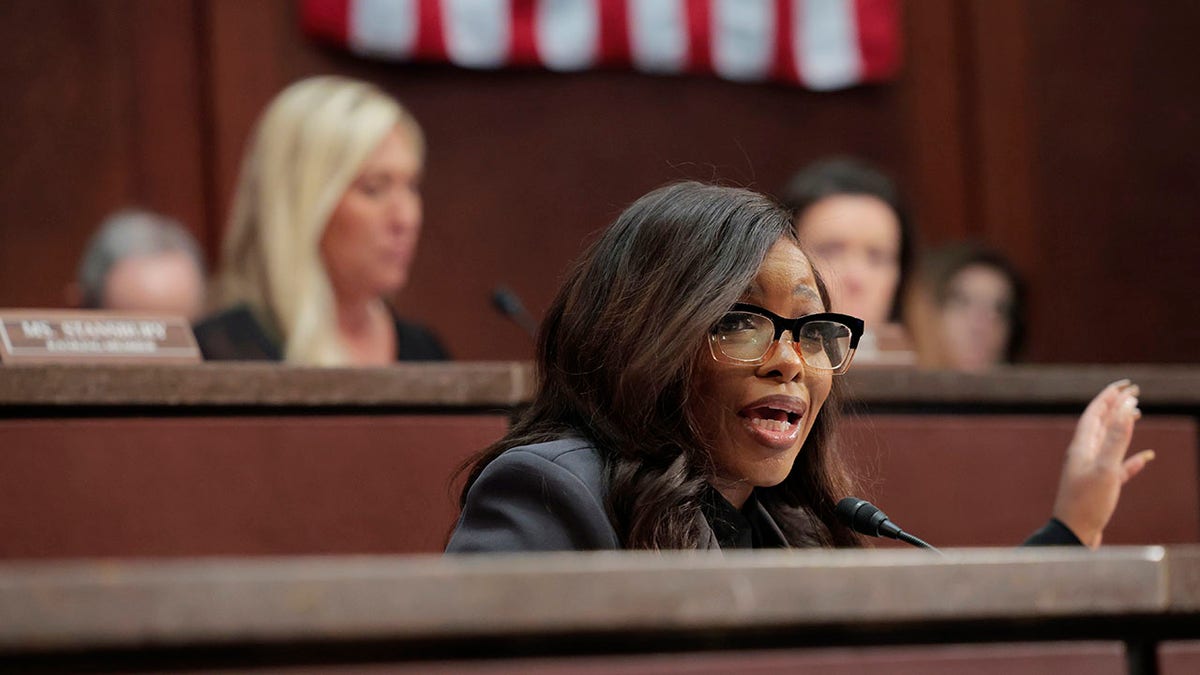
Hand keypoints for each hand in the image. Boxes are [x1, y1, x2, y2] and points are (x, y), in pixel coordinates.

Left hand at [1052, 380, 1154, 547]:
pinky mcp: (1100, 487)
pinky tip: (1146, 458)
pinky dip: (1132, 460)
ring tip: (1137, 414)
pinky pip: (1118, 467)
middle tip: (1134, 392)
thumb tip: (1126, 406)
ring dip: (1122, 427)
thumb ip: (1116, 438)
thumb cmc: (1086, 503)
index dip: (1109, 396)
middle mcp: (1084, 454)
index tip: (1126, 384)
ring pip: (1109, 442)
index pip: (1095, 413)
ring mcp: (1091, 470)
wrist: (1073, 535)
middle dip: (1116, 406)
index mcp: (1082, 446)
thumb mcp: (1105, 467)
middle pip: (1100, 423)